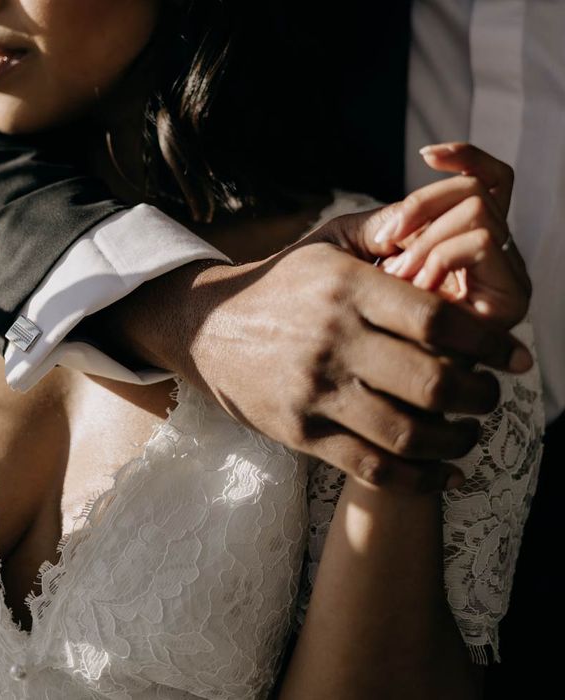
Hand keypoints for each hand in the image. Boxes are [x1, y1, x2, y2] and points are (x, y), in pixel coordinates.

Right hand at [108, 239, 531, 493]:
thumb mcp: (323, 244)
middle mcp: (332, 340)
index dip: (489, 343)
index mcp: (345, 288)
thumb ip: (381, 230)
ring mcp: (313, 391)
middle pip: (432, 382)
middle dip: (481, 396)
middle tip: (493, 395)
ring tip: (470, 434)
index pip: (437, 321)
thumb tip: (441, 222)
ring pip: (407, 432)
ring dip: (456, 441)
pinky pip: (370, 467)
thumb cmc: (280, 285)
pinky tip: (442, 472)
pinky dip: (417, 478)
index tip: (515, 355)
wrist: (207, 328)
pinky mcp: (299, 432)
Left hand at [312, 143, 530, 328]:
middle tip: (388, 243)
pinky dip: (441, 256)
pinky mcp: (508, 301)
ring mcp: (502, 277)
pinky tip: (418, 286)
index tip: (427, 154)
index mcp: (460, 236)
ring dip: (428, 239)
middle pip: (478, 191)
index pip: (489, 181)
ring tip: (399, 275)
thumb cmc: (349, 306)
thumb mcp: (360, 255)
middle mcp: (489, 254)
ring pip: (479, 213)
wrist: (355, 363)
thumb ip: (386, 224)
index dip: (466, 158)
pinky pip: (482, 243)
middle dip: (425, 208)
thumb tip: (405, 212)